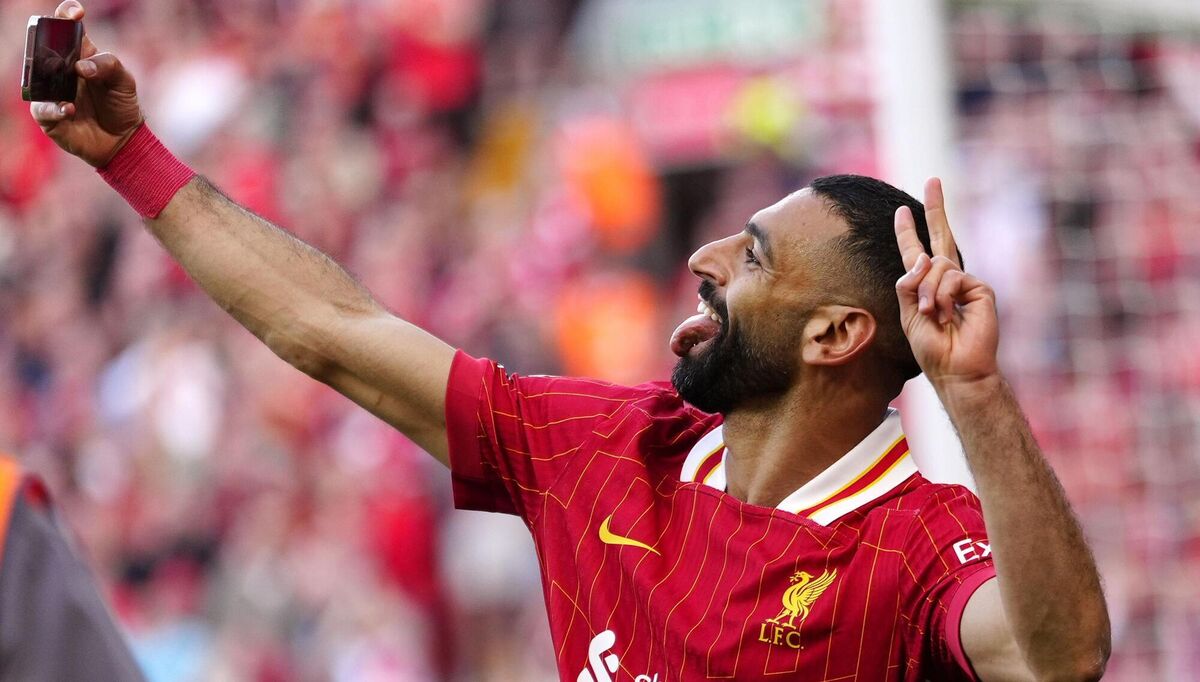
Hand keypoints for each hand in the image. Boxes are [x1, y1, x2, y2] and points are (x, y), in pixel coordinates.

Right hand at [29, 1, 142, 167]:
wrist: (123, 138)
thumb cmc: (121, 104)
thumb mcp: (124, 81)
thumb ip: (109, 65)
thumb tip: (81, 67)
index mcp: (79, 55)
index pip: (65, 29)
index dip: (66, 16)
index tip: (75, 13)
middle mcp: (60, 71)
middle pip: (42, 49)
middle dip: (46, 43)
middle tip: (61, 50)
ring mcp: (51, 92)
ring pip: (36, 78)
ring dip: (48, 77)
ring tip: (69, 81)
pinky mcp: (49, 116)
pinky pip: (42, 109)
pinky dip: (54, 108)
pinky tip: (69, 108)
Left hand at [894, 178, 998, 391]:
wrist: (956, 368)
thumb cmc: (932, 347)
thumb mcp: (908, 314)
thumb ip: (908, 284)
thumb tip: (923, 258)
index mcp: (926, 285)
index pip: (916, 252)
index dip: (908, 232)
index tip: (901, 211)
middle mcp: (947, 279)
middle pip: (941, 237)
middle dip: (935, 208)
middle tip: (933, 180)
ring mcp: (965, 282)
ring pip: (937, 266)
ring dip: (928, 291)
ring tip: (933, 314)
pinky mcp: (980, 288)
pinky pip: (952, 278)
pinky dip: (943, 296)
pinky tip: (948, 314)